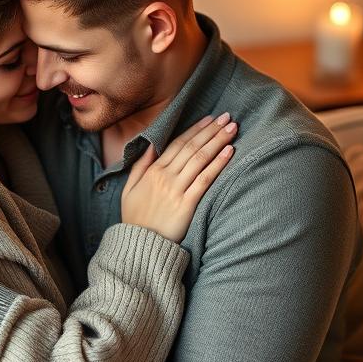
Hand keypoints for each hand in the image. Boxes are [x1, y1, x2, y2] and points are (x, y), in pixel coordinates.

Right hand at [121, 113, 236, 242]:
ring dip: (218, 141)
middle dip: (211, 130)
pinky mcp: (186, 205)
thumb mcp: (130, 189)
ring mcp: (176, 190)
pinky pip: (205, 180)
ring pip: (200, 159)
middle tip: (228, 117)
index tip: (210, 118)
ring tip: (233, 129)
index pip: (178, 144)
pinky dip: (218, 164)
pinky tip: (229, 152)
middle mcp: (165, 177)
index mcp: (153, 171)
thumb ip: (140, 166)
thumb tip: (152, 145)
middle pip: (192, 148)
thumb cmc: (135, 218)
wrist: (139, 245)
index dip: (195, 129)